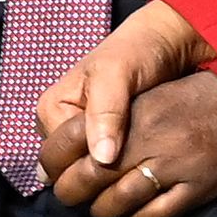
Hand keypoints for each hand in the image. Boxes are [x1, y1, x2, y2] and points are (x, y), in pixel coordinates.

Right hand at [33, 0, 216, 184]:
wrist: (166, 44)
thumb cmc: (136, 51)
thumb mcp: (116, 74)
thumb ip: (106, 112)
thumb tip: (100, 159)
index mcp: (49, 110)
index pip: (61, 159)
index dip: (89, 166)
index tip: (123, 161)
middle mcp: (59, 126)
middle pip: (72, 168)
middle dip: (101, 171)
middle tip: (136, 163)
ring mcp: (81, 135)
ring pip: (90, 170)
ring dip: (113, 173)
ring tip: (141, 163)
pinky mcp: (104, 141)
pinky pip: (106, 166)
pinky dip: (123, 167)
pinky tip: (143, 162)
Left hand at [42, 71, 216, 216]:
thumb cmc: (199, 96)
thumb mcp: (153, 95)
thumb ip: (115, 115)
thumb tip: (73, 142)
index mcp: (133, 111)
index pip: (70, 140)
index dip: (52, 162)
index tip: (52, 171)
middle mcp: (149, 138)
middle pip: (87, 177)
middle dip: (71, 193)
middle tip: (70, 197)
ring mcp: (176, 165)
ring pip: (118, 201)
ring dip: (102, 210)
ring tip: (99, 208)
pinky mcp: (199, 187)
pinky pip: (154, 215)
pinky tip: (135, 214)